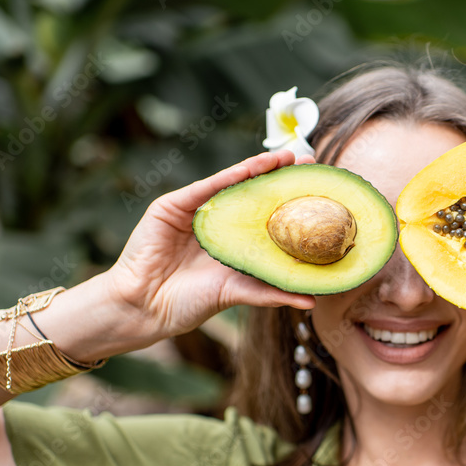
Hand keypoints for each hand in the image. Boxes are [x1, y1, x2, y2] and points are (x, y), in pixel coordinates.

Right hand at [106, 151, 315, 341]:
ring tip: (285, 158)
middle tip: (308, 161)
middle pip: (252, 193)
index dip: (290, 201)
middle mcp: (217, 222)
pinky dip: (228, 176)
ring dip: (258, 168)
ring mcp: (195, 212)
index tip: (319, 190)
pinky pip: (205, 187)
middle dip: (280, 177)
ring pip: (231, 184)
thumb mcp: (238, 294)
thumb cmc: (189, 303)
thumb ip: (272, 293)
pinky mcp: (172, 205)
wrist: (145, 308)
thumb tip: (312, 301)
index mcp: (233, 241)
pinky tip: (251, 168)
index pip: (267, 215)